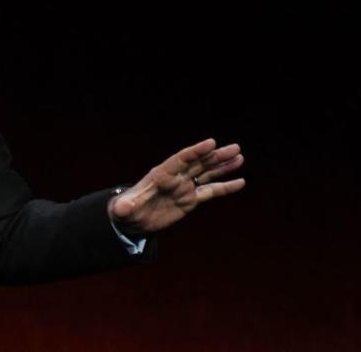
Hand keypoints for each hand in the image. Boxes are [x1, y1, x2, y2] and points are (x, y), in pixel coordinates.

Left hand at [108, 138, 244, 235]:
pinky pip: (210, 191)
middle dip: (216, 155)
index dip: (196, 150)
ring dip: (223, 166)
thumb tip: (121, 209)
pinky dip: (225, 187)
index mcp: (161, 174)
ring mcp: (184, 187)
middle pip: (199, 162)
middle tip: (235, 147)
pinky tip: (240, 182)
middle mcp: (176, 177)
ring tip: (240, 157)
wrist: (132, 219)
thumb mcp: (124, 209)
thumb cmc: (126, 210)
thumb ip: (124, 207)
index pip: (181, 159)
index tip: (211, 142)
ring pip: (207, 173)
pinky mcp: (190, 199)